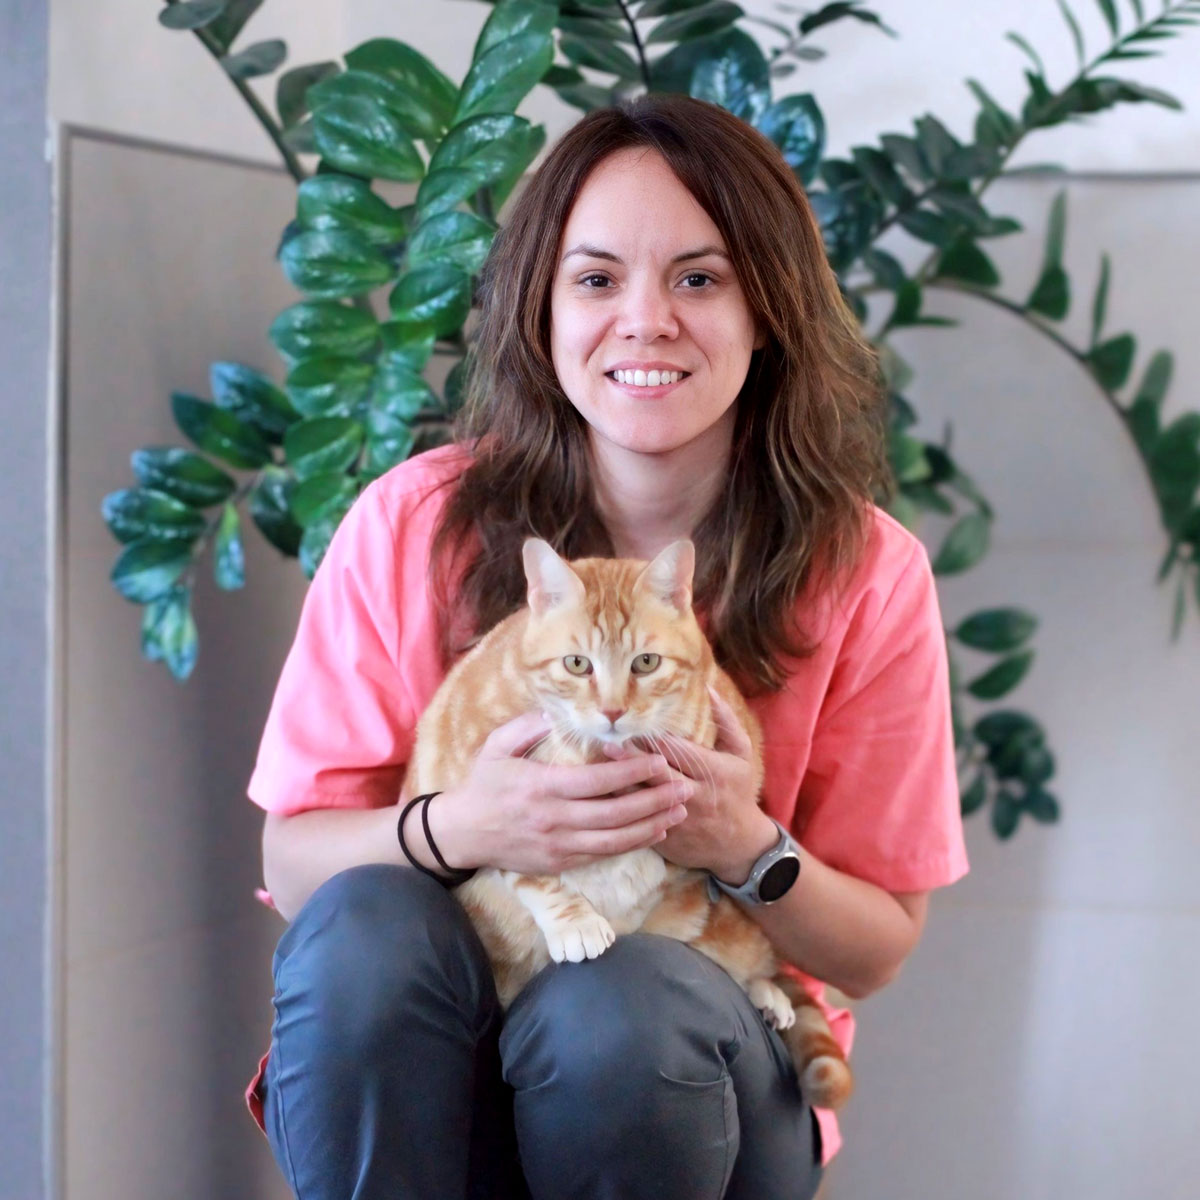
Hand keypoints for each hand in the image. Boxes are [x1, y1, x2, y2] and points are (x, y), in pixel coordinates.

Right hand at [428, 710, 693, 874]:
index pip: (597, 781)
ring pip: (614, 840)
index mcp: (542, 787)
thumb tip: (558, 713)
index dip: (632, 772)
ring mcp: (558, 845)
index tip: (659, 761)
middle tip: (685, 788)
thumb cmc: (482, 784)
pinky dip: (632, 844)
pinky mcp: (559, 863)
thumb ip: (528, 726)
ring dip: (651, 826)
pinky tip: (654, 832)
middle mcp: (553, 819)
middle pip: (614, 814)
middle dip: (654, 801)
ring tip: (680, 812)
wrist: (461, 834)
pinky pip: (602, 854)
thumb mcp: (497, 746)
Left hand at [613, 687, 774, 879]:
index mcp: (714, 772)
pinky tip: (603, 795)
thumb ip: (726, 721)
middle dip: (631, 760)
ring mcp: (679, 819)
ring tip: (598, 768)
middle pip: (657, 775)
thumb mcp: (741, 754)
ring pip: (644, 800)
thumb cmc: (738, 791)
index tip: (632, 725)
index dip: (654, 740)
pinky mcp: (666, 838)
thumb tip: (708, 688)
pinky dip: (621, 808)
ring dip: (620, 784)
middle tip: (607, 744)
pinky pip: (639, 821)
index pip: (678, 751)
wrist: (739, 845)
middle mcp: (695, 795)